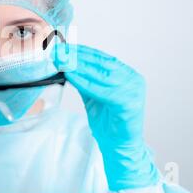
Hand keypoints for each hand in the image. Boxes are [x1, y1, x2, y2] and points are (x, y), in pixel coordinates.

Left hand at [54, 44, 158, 190]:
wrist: (119, 145)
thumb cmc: (108, 121)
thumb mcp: (94, 94)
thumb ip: (85, 79)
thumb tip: (66, 63)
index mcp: (127, 74)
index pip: (102, 58)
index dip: (82, 51)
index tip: (64, 47)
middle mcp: (133, 79)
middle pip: (101, 63)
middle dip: (78, 56)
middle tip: (59, 51)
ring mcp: (133, 90)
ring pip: (101, 74)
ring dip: (78, 66)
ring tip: (62, 61)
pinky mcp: (129, 103)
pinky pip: (101, 90)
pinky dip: (84, 82)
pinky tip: (70, 76)